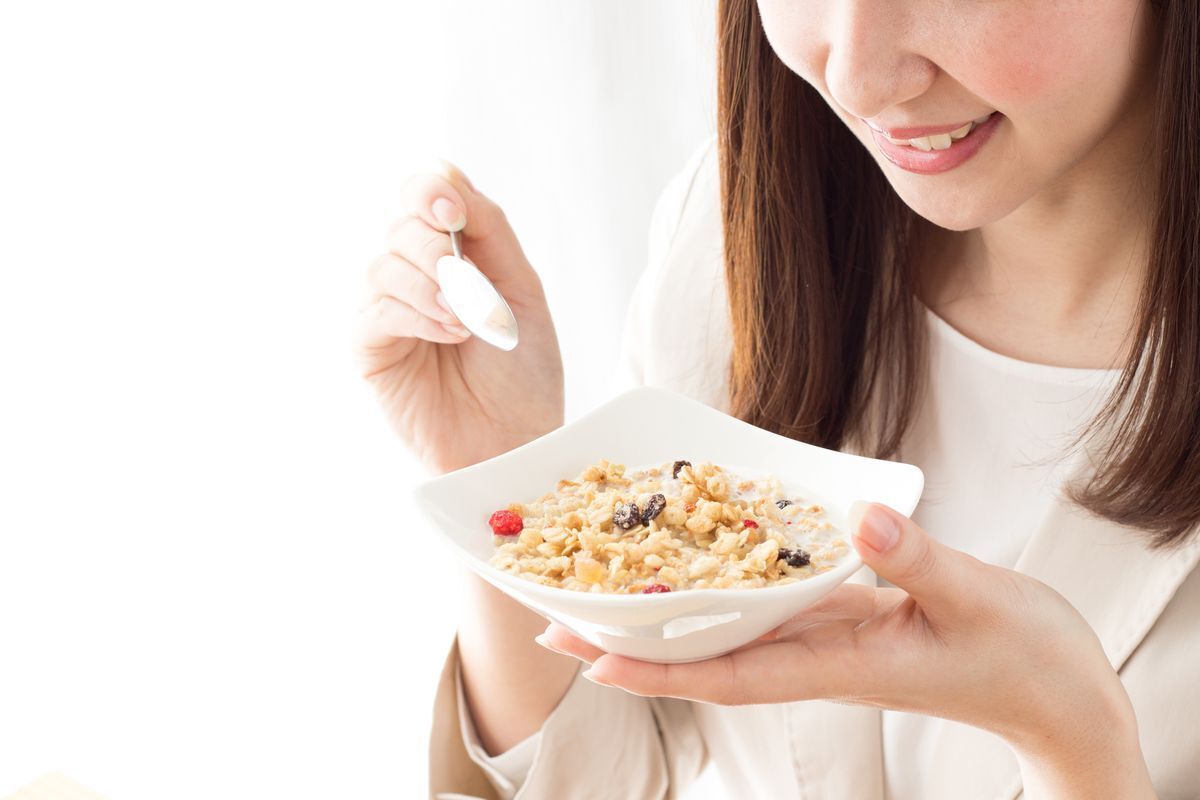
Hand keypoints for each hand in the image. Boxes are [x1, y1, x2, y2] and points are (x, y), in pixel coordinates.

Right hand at [357, 161, 563, 473]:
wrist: (518, 439)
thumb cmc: (523, 372)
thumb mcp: (522, 289)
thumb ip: (489, 229)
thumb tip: (447, 174)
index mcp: (455, 255)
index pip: (422, 195)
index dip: (430, 190)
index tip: (453, 209)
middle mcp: (416, 276)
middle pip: (400, 224)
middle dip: (434, 245)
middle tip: (465, 279)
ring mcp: (389, 311)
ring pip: (383, 264)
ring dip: (429, 285)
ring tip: (466, 321)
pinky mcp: (371, 349)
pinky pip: (375, 311)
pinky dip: (414, 315)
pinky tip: (448, 335)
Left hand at [538, 502, 1154, 796]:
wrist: (1056, 692)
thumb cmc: (1025, 657)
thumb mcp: (977, 600)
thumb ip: (917, 562)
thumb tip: (858, 521)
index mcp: (840, 664)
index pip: (729, 673)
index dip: (657, 667)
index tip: (592, 659)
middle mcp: (819, 657)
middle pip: (706, 657)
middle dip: (631, 647)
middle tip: (555, 626)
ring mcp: (828, 641)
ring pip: (729, 634)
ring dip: (663, 622)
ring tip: (596, 599)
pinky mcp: (846, 621)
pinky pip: (770, 609)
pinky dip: (723, 592)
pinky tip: (694, 568)